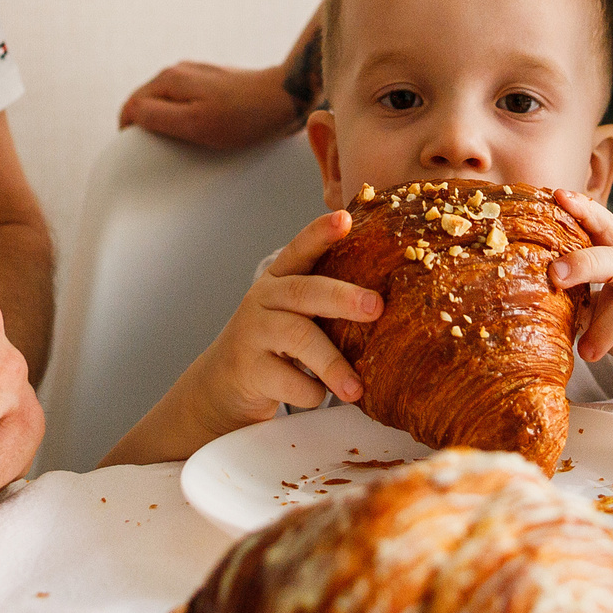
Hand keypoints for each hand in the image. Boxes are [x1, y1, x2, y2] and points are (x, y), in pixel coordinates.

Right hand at [118, 61, 299, 149]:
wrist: (287, 98)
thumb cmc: (244, 117)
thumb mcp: (194, 123)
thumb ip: (156, 116)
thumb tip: (129, 114)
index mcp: (169, 78)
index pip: (131, 106)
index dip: (131, 132)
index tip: (144, 155)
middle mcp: (179, 70)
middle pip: (148, 103)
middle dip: (150, 127)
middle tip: (167, 153)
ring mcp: (198, 74)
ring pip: (168, 103)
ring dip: (171, 124)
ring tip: (186, 144)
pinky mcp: (215, 83)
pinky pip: (189, 103)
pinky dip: (189, 119)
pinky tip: (205, 132)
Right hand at [180, 210, 382, 434]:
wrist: (224, 384)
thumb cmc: (276, 343)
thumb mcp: (292, 311)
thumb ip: (323, 301)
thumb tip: (388, 305)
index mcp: (279, 278)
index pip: (300, 248)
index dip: (322, 233)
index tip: (345, 218)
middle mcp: (264, 299)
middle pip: (305, 291)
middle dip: (344, 297)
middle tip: (377, 306)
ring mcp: (253, 333)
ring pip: (299, 338)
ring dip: (334, 364)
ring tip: (357, 387)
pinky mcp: (250, 369)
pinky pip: (290, 381)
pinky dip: (312, 392)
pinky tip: (317, 394)